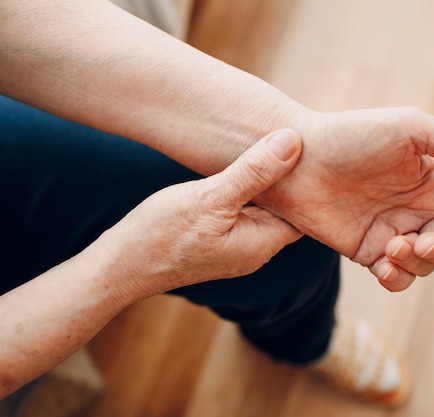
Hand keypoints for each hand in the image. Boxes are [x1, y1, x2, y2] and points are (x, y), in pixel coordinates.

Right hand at [98, 129, 303, 298]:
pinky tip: (240, 165)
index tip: (313, 145)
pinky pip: (243, 210)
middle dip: (290, 176)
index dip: (311, 178)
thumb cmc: (161, 235)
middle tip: (292, 134)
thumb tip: (294, 141)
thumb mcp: (211, 197)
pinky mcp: (218, 239)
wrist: (120, 266)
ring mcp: (236, 246)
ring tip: (269, 142)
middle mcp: (256, 249)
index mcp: (263, 243)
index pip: (304, 209)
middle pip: (286, 208)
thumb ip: (254, 172)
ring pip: (263, 207)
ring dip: (266, 180)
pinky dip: (246, 189)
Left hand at [256, 107, 433, 291]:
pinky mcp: (365, 251)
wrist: (296, 158)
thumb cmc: (352, 135)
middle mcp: (416, 210)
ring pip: (425, 266)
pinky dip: (396, 278)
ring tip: (392, 248)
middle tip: (419, 243)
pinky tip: (382, 266)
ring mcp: (391, 232)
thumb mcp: (410, 130)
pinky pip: (394, 277)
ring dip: (418, 264)